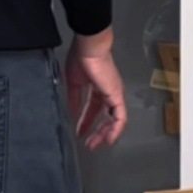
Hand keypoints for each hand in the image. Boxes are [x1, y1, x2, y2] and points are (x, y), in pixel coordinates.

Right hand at [65, 29, 126, 150]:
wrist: (89, 48)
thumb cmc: (81, 59)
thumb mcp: (73, 83)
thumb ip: (74, 99)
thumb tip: (72, 113)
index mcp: (98, 88)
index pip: (95, 110)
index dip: (87, 122)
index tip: (80, 133)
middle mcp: (109, 93)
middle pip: (106, 117)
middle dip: (97, 132)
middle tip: (88, 144)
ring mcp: (114, 94)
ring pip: (114, 120)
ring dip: (105, 134)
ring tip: (96, 144)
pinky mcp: (116, 96)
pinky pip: (120, 117)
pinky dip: (115, 130)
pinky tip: (108, 139)